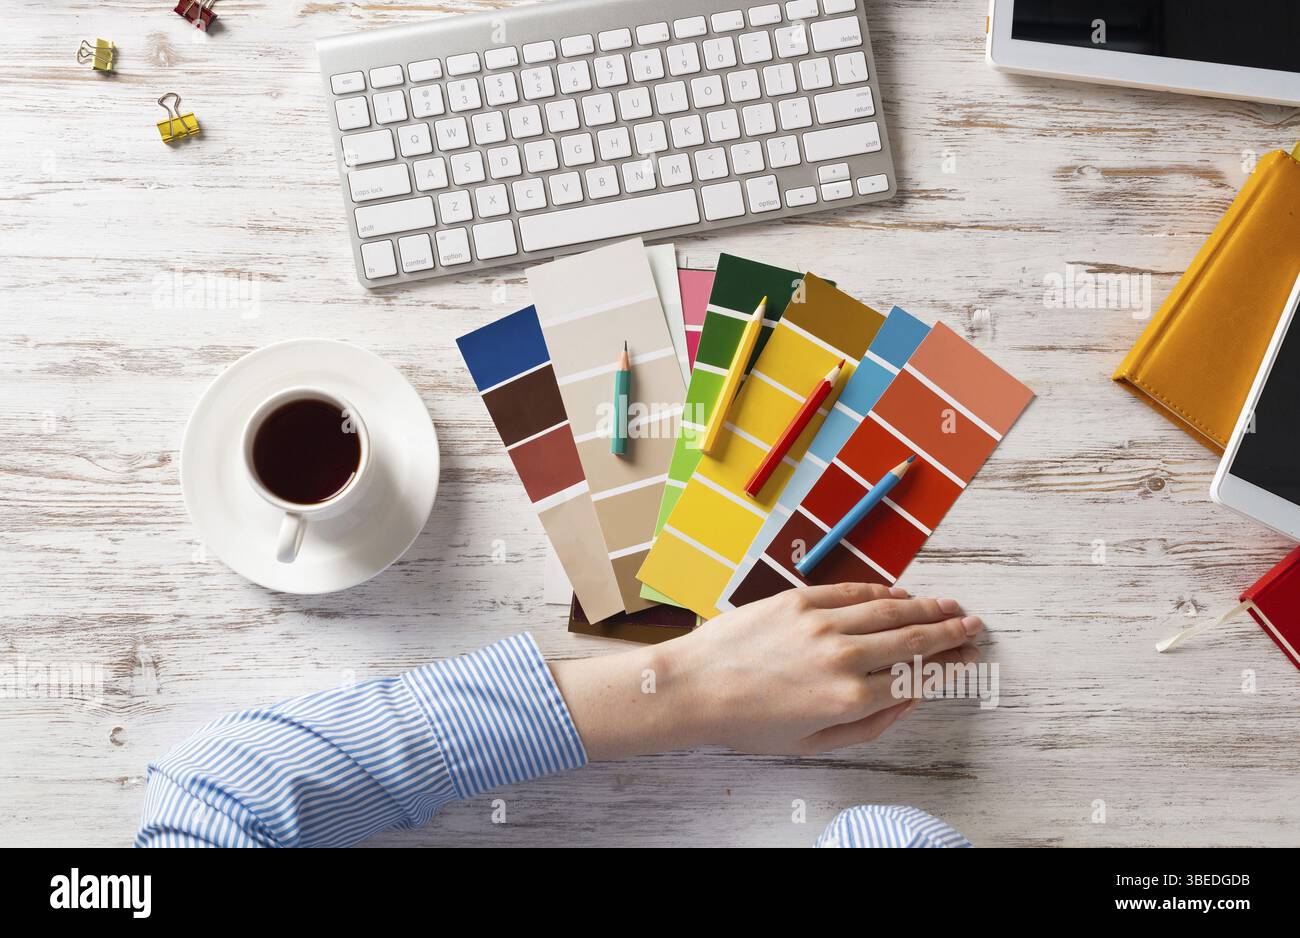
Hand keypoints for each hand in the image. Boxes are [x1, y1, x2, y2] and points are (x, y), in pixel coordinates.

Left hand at [549, 583, 982, 759]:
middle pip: (913, 639)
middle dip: (950, 631)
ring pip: (889, 610)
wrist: (694, 687)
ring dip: (925, 607)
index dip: (950, 664)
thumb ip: (872, 725)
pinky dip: (882, 592)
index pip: (918, 676)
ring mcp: (822, 623)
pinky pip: (853, 592)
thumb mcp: (816, 743)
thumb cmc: (750, 724)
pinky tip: (901, 594)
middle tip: (973, 624)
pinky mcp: (800, 599)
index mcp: (851, 699)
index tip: (970, 655)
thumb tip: (911, 698)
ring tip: (949, 606)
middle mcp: (844, 657)